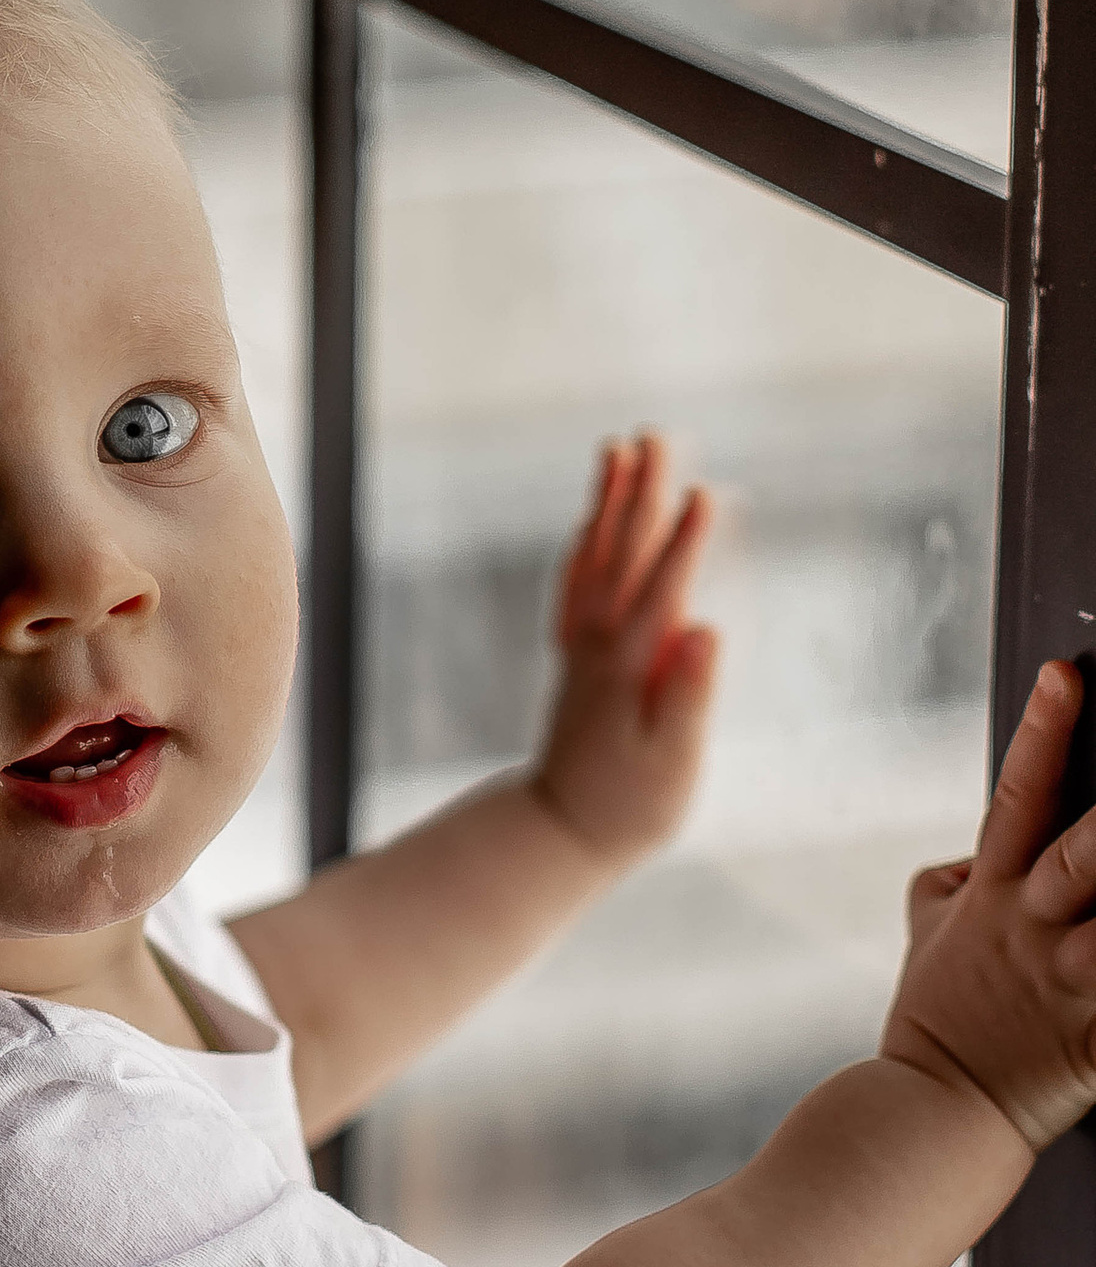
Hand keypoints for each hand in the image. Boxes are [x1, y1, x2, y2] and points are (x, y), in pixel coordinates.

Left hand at [529, 433, 716, 864]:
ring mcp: (583, 648)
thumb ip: (691, 697)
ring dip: (609, 504)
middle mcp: (601, 646)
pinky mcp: (576, 658)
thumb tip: (707, 631)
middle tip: (658, 434)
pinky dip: (584, 546)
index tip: (706, 491)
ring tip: (620, 448)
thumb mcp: (674, 763)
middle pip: (623, 556)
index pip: (664, 590)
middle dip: (643, 493)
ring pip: (595, 560)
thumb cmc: (631, 807)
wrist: (560, 833)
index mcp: (632, 668)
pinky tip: (591, 521)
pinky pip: (575, 587)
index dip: (685, 541)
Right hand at [884, 660, 1095, 1157]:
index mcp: (991, 895)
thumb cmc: (939, 1019)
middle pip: (1079, 855)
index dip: (1041, 731)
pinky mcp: (1095, 1044)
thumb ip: (949, 878)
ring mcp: (1065, 986)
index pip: (1015, 795)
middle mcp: (1031, 931)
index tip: (1065, 675)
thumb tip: (966, 851)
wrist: (932, 1115)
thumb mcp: (928, 930)